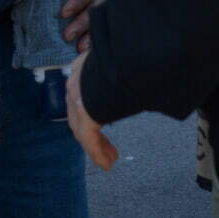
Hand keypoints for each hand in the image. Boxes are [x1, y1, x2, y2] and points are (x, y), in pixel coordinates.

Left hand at [60, 0, 110, 51]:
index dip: (78, 0)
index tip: (64, 12)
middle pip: (96, 7)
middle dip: (83, 23)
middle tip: (67, 36)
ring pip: (100, 18)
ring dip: (90, 34)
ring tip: (78, 48)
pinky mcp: (99, 6)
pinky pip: (98, 22)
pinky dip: (92, 36)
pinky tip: (83, 48)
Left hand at [68, 53, 118, 169]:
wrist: (125, 54)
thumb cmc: (129, 54)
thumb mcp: (123, 62)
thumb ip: (124, 71)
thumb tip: (142, 73)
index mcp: (83, 67)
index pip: (81, 93)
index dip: (90, 110)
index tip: (102, 120)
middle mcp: (76, 81)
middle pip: (79, 113)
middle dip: (93, 131)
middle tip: (107, 145)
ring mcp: (77, 98)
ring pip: (82, 128)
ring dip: (97, 145)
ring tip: (110, 158)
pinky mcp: (85, 113)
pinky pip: (88, 138)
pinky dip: (97, 152)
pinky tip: (107, 163)